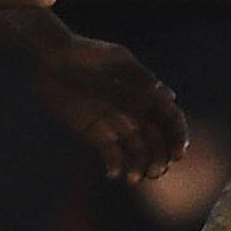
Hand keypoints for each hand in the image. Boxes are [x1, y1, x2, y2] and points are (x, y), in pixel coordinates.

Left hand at [33, 36, 187, 183]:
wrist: (52, 59)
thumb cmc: (86, 52)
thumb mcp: (116, 58)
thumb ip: (140, 76)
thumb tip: (169, 96)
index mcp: (145, 94)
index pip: (170, 120)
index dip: (178, 137)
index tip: (178, 152)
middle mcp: (134, 112)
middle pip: (157, 142)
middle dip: (161, 158)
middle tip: (157, 170)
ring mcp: (115, 124)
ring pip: (137, 152)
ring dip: (141, 167)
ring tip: (135, 178)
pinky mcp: (95, 134)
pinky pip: (111, 154)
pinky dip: (115, 166)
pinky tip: (113, 172)